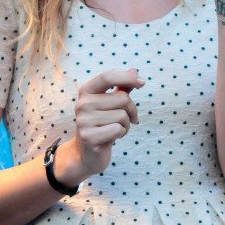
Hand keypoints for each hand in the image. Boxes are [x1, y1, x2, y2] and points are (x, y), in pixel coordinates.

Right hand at [54, 69, 144, 183]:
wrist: (86, 154)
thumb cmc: (102, 125)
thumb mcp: (110, 104)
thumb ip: (121, 87)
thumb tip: (134, 70)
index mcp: (86, 91)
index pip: (108, 76)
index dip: (127, 77)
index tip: (142, 83)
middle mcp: (82, 104)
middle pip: (122, 98)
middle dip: (132, 110)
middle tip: (126, 120)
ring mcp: (83, 121)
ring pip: (123, 115)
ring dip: (126, 125)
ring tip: (115, 129)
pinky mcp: (89, 137)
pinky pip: (118, 129)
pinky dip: (121, 134)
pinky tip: (111, 138)